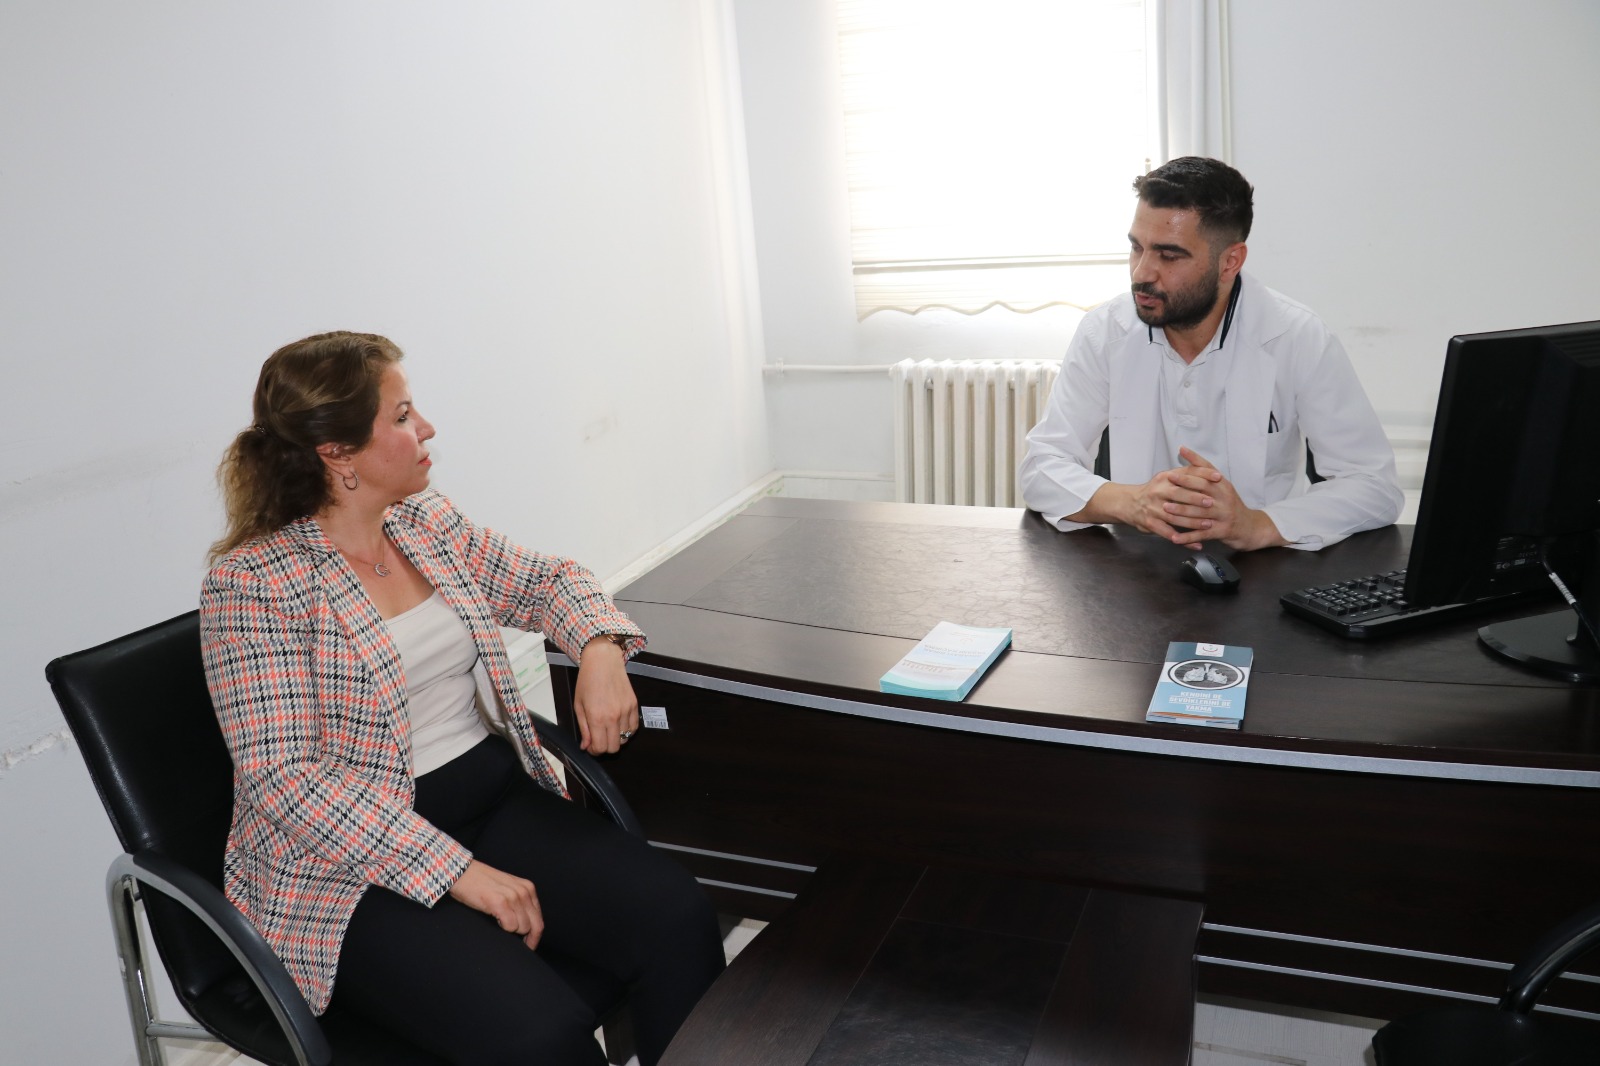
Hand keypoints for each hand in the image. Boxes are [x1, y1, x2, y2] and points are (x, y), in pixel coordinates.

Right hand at [449, 860, 542, 949]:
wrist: (461, 872)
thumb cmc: (481, 884)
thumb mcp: (507, 889)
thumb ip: (519, 903)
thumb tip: (526, 927)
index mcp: (528, 888)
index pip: (539, 919)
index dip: (535, 937)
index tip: (528, 946)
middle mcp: (524, 891)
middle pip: (535, 926)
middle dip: (528, 941)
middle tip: (520, 949)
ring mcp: (512, 896)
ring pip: (522, 928)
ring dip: (511, 931)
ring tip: (499, 923)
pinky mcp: (500, 902)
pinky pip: (510, 926)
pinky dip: (504, 928)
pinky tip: (495, 920)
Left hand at [573, 635, 639, 753]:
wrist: (603, 661)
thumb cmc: (587, 681)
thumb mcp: (579, 705)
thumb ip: (584, 728)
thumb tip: (586, 746)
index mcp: (596, 717)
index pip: (600, 748)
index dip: (595, 751)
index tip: (591, 746)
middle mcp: (613, 716)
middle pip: (614, 747)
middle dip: (605, 747)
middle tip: (599, 739)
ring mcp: (626, 711)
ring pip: (625, 739)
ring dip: (616, 738)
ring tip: (608, 729)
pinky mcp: (634, 705)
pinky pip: (634, 728)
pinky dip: (627, 730)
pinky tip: (618, 724)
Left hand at [1161, 448, 1286, 550]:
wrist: (1250, 527)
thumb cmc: (1230, 504)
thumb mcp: (1221, 486)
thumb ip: (1204, 471)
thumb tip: (1183, 450)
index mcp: (1223, 486)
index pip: (1207, 475)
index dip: (1189, 473)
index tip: (1172, 472)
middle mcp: (1225, 499)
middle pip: (1204, 491)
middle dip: (1184, 488)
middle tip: (1166, 488)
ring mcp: (1224, 516)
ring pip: (1200, 513)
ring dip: (1182, 512)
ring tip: (1165, 509)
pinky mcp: (1222, 531)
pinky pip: (1202, 534)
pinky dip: (1188, 537)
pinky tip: (1174, 538)